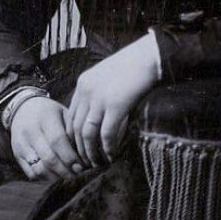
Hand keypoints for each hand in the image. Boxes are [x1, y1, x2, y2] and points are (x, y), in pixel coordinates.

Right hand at [10, 96, 86, 180]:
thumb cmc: (50, 112)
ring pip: (39, 169)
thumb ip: (73, 130)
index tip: (82, 166)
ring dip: (56, 178)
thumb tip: (87, 152)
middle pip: (48, 158)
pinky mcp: (17, 155)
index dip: (70, 157)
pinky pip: (31, 173)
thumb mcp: (63, 113)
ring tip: (69, 179)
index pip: (57, 141)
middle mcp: (31, 132)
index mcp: (45, 118)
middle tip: (79, 176)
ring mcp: (21, 145)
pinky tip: (57, 177)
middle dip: (66, 171)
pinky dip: (45, 179)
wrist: (23, 108)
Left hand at [65, 34, 160, 167]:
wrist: (149, 56)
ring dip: (91, 152)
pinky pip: (106, 133)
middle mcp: (87, 91)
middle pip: (76, 127)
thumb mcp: (107, 76)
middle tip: (87, 162)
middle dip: (80, 148)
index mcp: (83, 83)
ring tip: (98, 163)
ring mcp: (100, 98)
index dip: (73, 135)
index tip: (80, 148)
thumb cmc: (132, 66)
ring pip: (87, 134)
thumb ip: (98, 93)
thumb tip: (98, 116)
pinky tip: (112, 155)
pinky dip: (107, 147)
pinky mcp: (116, 105)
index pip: (70, 116)